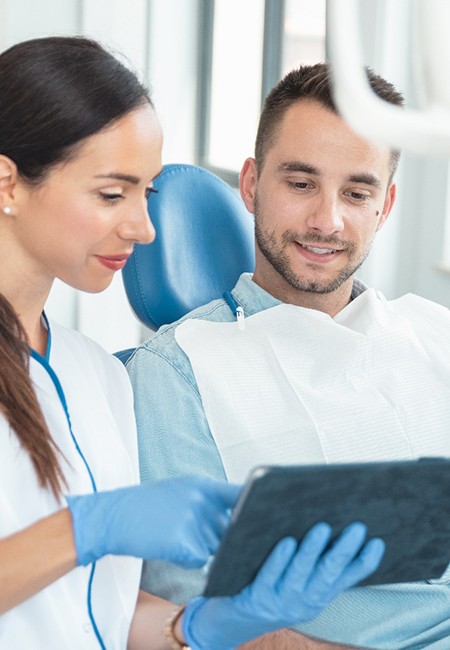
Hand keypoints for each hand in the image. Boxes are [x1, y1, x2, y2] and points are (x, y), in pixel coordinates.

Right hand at [66, 477, 240, 566]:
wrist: (113, 516)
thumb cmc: (146, 505)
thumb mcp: (179, 490)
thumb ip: (207, 501)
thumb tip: (235, 518)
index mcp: (203, 485)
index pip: (241, 495)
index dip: (255, 505)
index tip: (266, 513)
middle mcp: (202, 501)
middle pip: (229, 528)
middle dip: (221, 536)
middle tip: (196, 533)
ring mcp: (193, 521)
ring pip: (214, 547)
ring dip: (200, 549)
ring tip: (173, 535)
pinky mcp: (183, 542)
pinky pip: (198, 561)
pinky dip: (186, 560)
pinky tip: (167, 547)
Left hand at [182, 522, 384, 649]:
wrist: (228, 619)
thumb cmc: (267, 589)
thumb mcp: (297, 581)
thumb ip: (313, 561)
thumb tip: (329, 522)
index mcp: (317, 596)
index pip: (347, 579)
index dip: (364, 562)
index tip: (377, 541)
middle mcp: (304, 602)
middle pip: (327, 574)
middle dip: (343, 551)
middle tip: (357, 527)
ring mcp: (280, 603)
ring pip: (300, 575)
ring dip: (312, 551)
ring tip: (322, 528)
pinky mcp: (256, 599)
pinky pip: (270, 577)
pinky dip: (279, 560)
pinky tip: (286, 542)